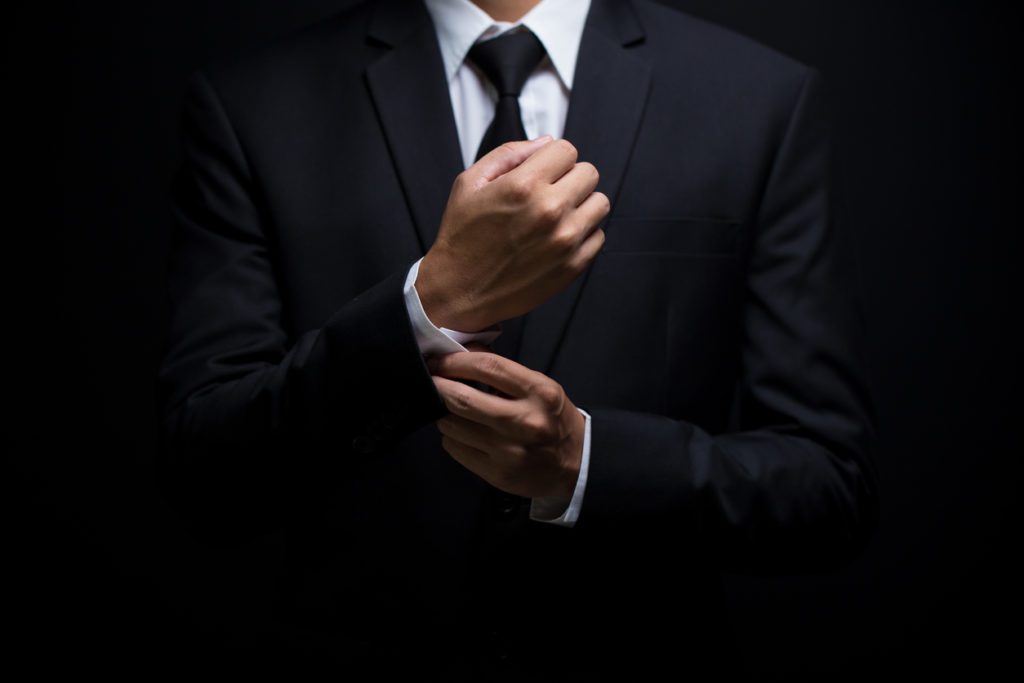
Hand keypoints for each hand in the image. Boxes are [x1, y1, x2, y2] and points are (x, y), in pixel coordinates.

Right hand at [416, 136, 609, 331]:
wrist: (459, 291)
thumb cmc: (462, 239)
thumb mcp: (470, 183)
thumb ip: (509, 154)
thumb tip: (544, 142)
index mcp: (523, 186)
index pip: (567, 150)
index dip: (553, 158)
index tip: (544, 171)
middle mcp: (549, 211)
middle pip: (589, 173)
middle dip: (570, 178)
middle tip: (550, 193)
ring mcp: (565, 240)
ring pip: (600, 203)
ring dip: (581, 205)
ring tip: (556, 216)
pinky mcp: (573, 266)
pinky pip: (598, 237)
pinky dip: (583, 235)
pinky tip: (557, 238)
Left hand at [427, 347, 584, 499]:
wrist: (576, 463)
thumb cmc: (552, 418)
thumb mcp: (539, 387)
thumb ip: (503, 372)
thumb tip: (462, 352)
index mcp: (539, 392)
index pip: (488, 367)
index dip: (456, 361)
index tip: (440, 361)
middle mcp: (524, 421)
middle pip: (462, 399)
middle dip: (438, 386)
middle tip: (431, 380)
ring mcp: (509, 451)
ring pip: (453, 425)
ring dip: (444, 413)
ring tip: (450, 409)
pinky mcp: (497, 473)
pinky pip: (455, 449)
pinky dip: (451, 437)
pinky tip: (462, 433)